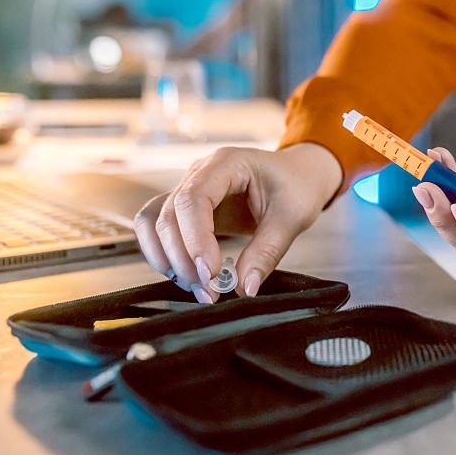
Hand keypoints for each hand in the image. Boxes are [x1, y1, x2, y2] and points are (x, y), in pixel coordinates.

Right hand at [134, 143, 341, 301]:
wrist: (300, 175)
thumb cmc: (299, 186)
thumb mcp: (292, 218)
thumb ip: (267, 252)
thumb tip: (244, 287)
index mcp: (227, 163)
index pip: (193, 198)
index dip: (195, 240)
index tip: (210, 274)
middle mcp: (201, 172)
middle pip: (169, 214)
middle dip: (182, 257)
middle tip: (207, 291)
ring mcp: (190, 189)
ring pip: (154, 221)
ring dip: (166, 257)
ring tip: (196, 286)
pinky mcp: (189, 209)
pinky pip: (160, 229)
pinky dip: (165, 253)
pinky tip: (186, 275)